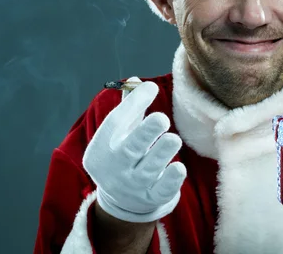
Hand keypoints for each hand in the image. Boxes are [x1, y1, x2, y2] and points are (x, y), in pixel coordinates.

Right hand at [82, 77, 186, 222]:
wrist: (122, 202)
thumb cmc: (122, 156)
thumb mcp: (117, 135)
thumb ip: (128, 109)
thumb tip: (135, 80)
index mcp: (103, 147)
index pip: (116, 123)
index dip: (133, 104)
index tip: (151, 88)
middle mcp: (116, 167)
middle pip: (130, 149)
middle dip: (146, 132)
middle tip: (162, 118)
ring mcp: (134, 185)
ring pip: (149, 168)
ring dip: (163, 151)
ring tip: (173, 139)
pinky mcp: (153, 198)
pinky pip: (162, 189)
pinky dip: (171, 179)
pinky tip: (178, 168)